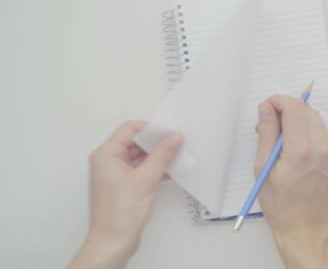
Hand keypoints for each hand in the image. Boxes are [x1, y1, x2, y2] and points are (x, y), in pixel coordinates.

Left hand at [70, 121, 182, 268]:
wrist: (113, 241)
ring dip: (158, 156)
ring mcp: (116, 174)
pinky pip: (141, 170)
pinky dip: (155, 169)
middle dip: (157, 142)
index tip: (171, 130)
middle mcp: (108, 161)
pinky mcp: (124, 186)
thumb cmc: (123, 211)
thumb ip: (162, 155)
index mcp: (107, 154)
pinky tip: (171, 171)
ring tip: (178, 155)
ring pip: (140, 157)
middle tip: (178, 141)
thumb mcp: (146, 178)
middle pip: (135, 142)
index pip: (130, 129)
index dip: (151, 128)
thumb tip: (175, 137)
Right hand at [255, 95, 327, 268]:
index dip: (277, 101)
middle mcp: (320, 147)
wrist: (305, 228)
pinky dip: (304, 129)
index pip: (294, 108)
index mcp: (301, 150)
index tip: (264, 108)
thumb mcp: (264, 168)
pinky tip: (290, 145)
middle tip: (266, 124)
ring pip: (313, 118)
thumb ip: (266, 134)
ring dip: (295, 118)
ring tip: (277, 137)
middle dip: (284, 109)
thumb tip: (265, 109)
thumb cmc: (281, 205)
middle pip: (305, 109)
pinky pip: (319, 131)